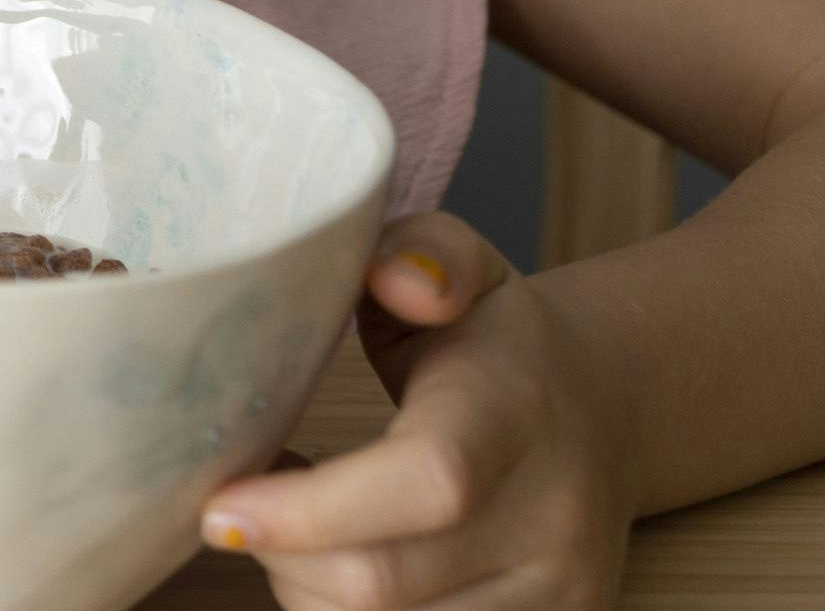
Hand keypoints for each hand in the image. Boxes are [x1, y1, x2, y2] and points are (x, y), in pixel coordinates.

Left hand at [200, 213, 633, 610]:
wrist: (603, 411)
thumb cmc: (496, 339)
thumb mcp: (462, 264)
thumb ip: (422, 248)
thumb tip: (397, 277)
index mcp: (517, 410)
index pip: (426, 480)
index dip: (312, 510)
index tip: (222, 505)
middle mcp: (553, 518)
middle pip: (385, 584)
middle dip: (283, 555)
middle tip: (240, 503)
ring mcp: (558, 594)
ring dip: (308, 592)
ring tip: (296, 528)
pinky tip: (334, 563)